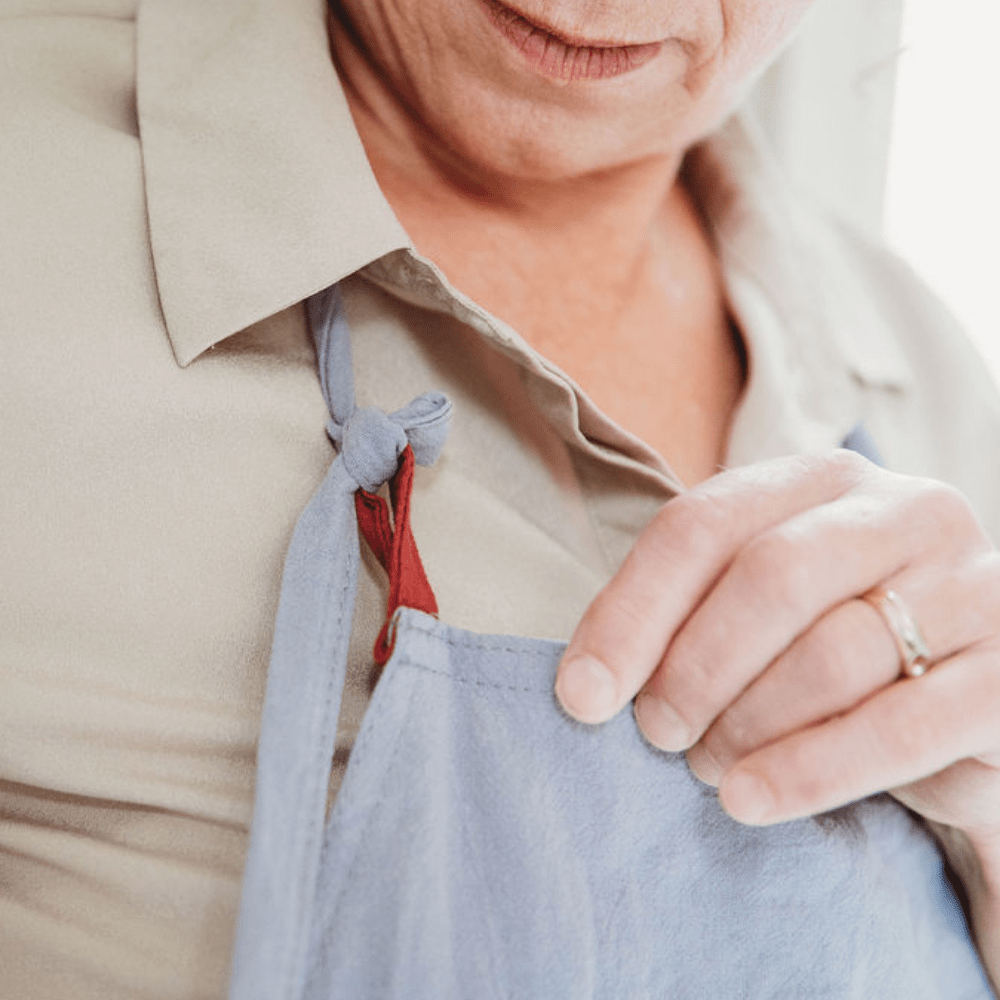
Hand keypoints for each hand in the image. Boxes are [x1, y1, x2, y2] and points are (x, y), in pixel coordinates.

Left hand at [555, 451, 999, 842]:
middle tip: (658, 734)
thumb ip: (687, 613)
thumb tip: (587, 686)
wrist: (962, 691)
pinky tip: (751, 799)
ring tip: (709, 768)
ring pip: (831, 653)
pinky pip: (899, 727)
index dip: (630, 613)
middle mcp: (905, 510)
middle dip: (693, 668)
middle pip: (769, 577)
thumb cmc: (832, 640)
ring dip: (747, 724)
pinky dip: (810, 770)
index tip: (581, 694)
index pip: (702, 525)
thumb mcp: (758, 605)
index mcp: (822, 479)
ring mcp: (972, 584)